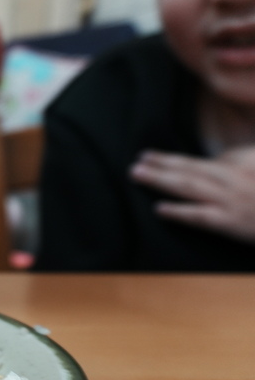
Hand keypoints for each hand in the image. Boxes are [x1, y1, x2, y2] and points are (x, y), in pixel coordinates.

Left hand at [130, 147, 254, 243]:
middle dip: (162, 163)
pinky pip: (201, 216)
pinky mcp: (232, 223)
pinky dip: (179, 211)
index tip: (148, 156)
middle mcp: (234, 180)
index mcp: (241, 169)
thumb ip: (242, 164)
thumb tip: (219, 160)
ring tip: (136, 173)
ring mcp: (232, 201)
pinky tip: (157, 208)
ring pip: (189, 186)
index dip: (174, 159)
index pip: (205, 162)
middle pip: (192, 168)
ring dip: (160, 178)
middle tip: (138, 159)